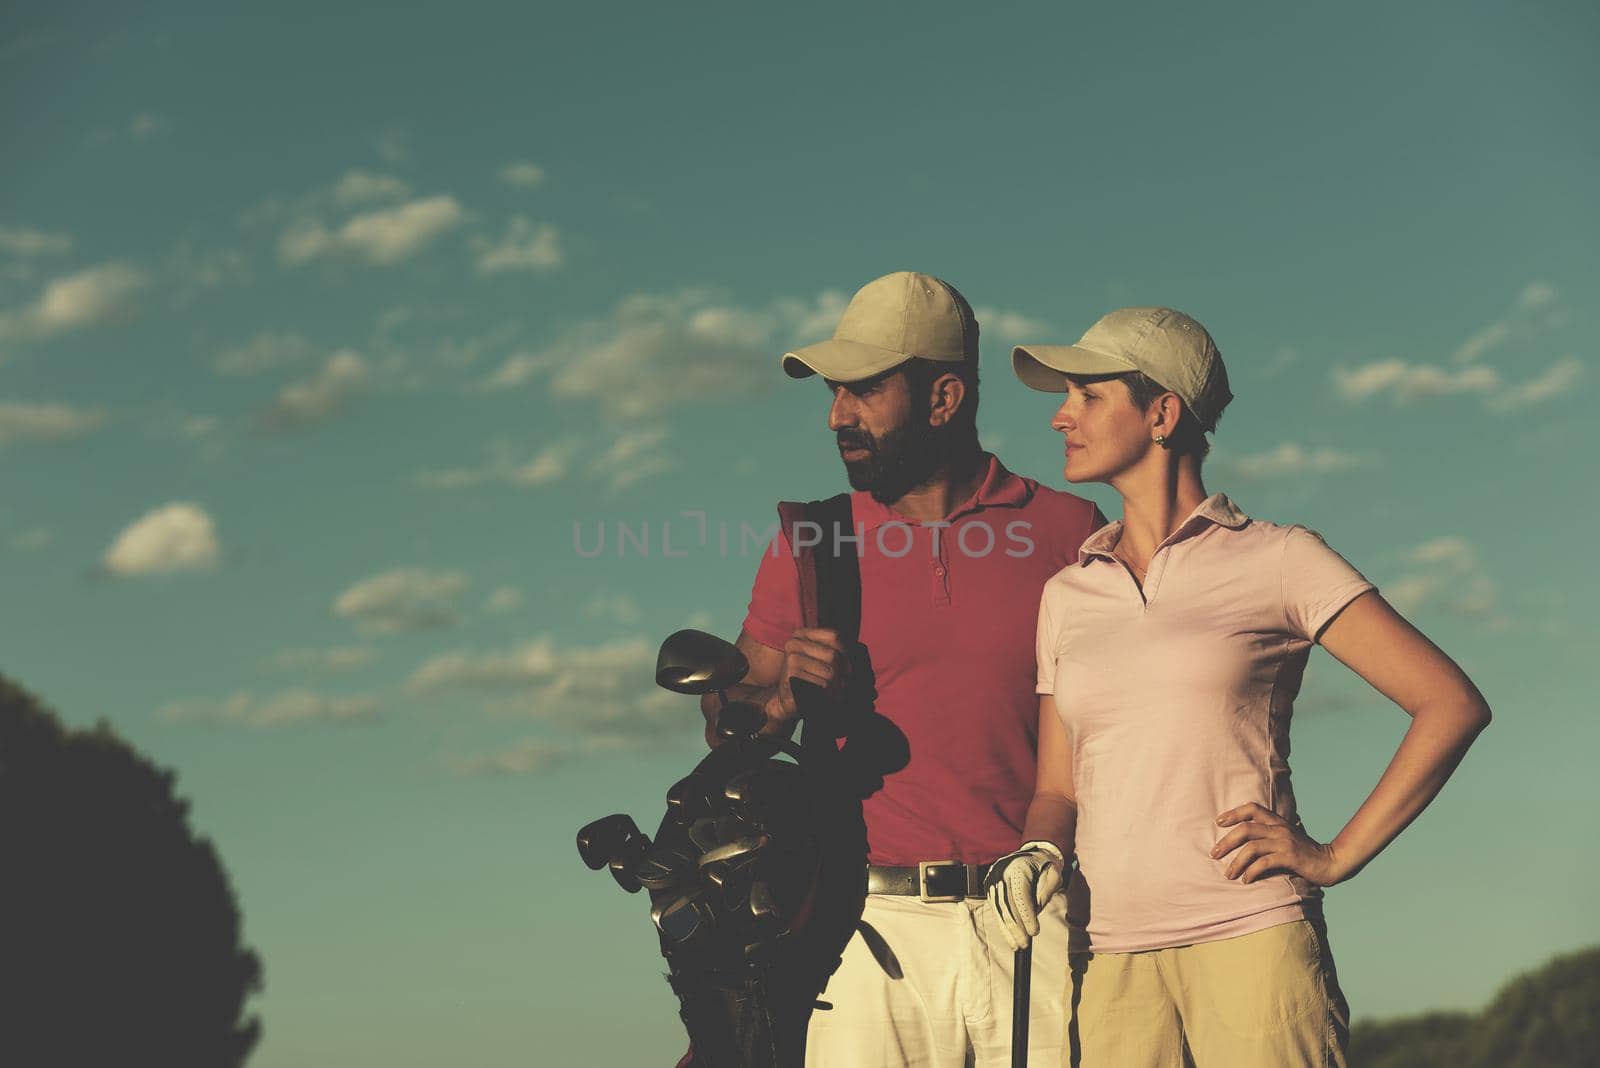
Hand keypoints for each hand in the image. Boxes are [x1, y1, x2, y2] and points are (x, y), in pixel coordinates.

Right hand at [761, 627, 848, 733]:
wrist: (789, 702)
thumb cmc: (811, 679)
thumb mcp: (822, 659)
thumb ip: (838, 650)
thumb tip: (863, 649)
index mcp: (802, 634)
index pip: (835, 636)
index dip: (848, 652)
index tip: (851, 668)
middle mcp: (795, 643)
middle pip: (834, 655)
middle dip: (845, 673)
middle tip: (849, 685)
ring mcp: (792, 659)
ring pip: (830, 672)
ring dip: (839, 686)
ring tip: (841, 694)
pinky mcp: (792, 676)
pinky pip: (822, 684)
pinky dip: (831, 694)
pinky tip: (830, 699)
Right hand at [984, 841, 1065, 950]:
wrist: (1030, 854)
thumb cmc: (1046, 867)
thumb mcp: (1054, 876)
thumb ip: (1045, 893)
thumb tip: (1034, 913)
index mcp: (1018, 867)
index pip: (1020, 895)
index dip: (1026, 915)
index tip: (1034, 932)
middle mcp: (1001, 873)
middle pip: (1007, 904)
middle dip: (1016, 927)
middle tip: (1024, 944)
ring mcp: (993, 880)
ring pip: (999, 909)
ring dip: (1008, 930)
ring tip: (1017, 945)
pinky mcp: (989, 888)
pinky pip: (995, 909)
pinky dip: (1002, 924)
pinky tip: (1010, 937)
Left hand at [1211, 803, 1348, 886]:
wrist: (1331, 863)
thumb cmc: (1304, 854)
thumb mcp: (1286, 839)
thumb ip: (1269, 836)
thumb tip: (1243, 842)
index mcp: (1277, 822)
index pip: (1252, 808)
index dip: (1233, 813)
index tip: (1218, 822)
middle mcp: (1279, 829)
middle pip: (1245, 829)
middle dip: (1226, 842)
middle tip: (1213, 854)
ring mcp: (1285, 842)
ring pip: (1252, 847)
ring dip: (1236, 861)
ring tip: (1228, 874)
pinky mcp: (1290, 857)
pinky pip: (1264, 862)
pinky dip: (1252, 871)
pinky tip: (1245, 880)